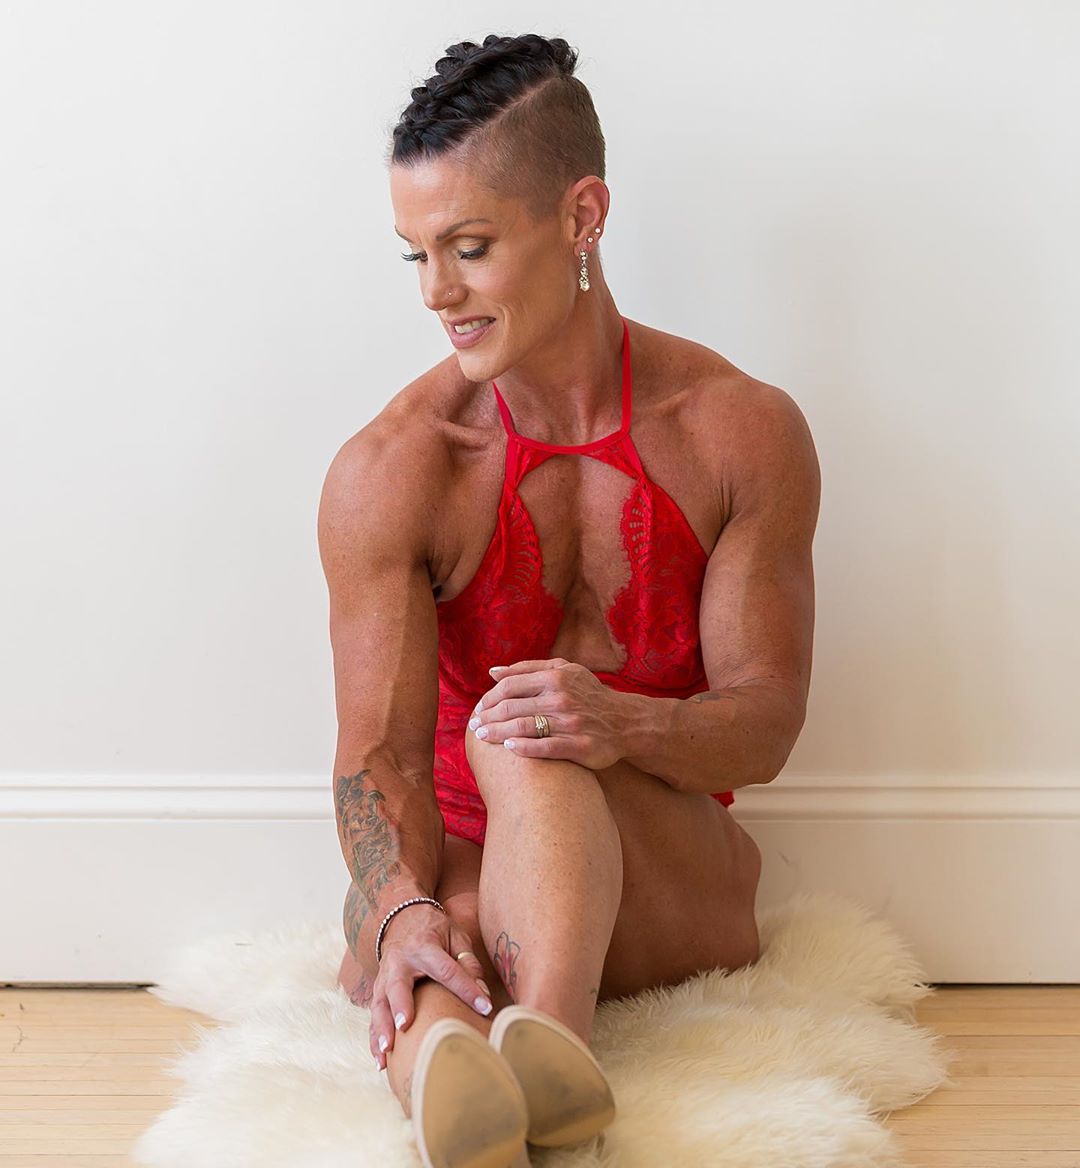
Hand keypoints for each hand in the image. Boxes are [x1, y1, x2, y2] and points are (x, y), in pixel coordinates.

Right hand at [367, 906, 492, 1071]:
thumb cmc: (434, 930)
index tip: (485, 1008)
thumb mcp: (455, 936)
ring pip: (379, 1004)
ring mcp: (384, 976)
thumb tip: (482, 993)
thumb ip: (467, 962)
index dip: (467, 989)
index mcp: (424, 947)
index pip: (447, 970)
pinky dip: (374, 1038)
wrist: (401, 917)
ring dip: (382, 1029)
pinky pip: (373, 1015)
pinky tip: (380, 1061)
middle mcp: (400, 962)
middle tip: (405, 1025)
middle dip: (400, 1006)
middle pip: (398, 985)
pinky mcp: (377, 990)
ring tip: (387, 1052)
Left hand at [468, 657, 627, 770]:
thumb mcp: (564, 671)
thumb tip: (492, 672)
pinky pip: (545, 747)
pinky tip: (509, 748)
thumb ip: (528, 668)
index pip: (511, 685)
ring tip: (483, 737)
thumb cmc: (587, 694)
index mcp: (556, 676)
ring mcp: (571, 722)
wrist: (624, 721)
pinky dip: (523, 748)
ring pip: (524, 727)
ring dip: (498, 733)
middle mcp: (562, 697)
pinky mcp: (580, 746)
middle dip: (488, 717)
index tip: (479, 708)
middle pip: (512, 707)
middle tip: (474, 727)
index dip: (489, 698)